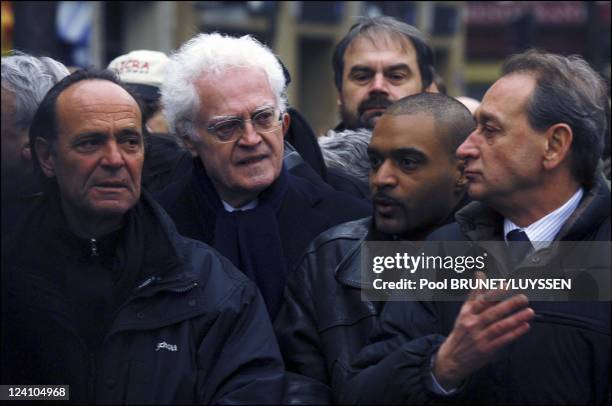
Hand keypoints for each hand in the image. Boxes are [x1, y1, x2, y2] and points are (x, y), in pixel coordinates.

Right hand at [433, 272, 534, 389]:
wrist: (452, 357)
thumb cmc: (461, 332)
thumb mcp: (464, 311)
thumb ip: (475, 293)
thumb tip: (480, 275)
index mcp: (467, 313)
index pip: (482, 300)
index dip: (494, 293)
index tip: (506, 286)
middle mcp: (472, 324)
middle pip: (492, 313)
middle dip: (509, 305)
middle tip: (523, 298)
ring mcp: (479, 337)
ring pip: (499, 326)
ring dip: (515, 319)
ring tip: (529, 312)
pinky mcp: (486, 349)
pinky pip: (502, 340)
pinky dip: (514, 333)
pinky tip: (524, 327)